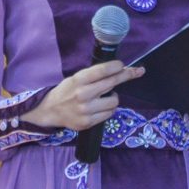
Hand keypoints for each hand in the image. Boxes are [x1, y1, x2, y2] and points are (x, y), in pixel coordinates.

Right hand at [23, 61, 144, 131]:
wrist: (50, 110)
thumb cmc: (67, 91)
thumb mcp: (76, 78)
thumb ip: (94, 76)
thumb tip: (120, 70)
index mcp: (79, 80)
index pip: (102, 71)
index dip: (117, 67)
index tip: (123, 65)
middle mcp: (83, 94)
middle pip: (112, 83)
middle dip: (127, 75)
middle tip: (138, 71)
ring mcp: (86, 110)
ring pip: (114, 101)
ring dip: (113, 97)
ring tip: (105, 97)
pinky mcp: (88, 122)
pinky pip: (109, 114)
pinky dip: (108, 109)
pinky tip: (100, 107)